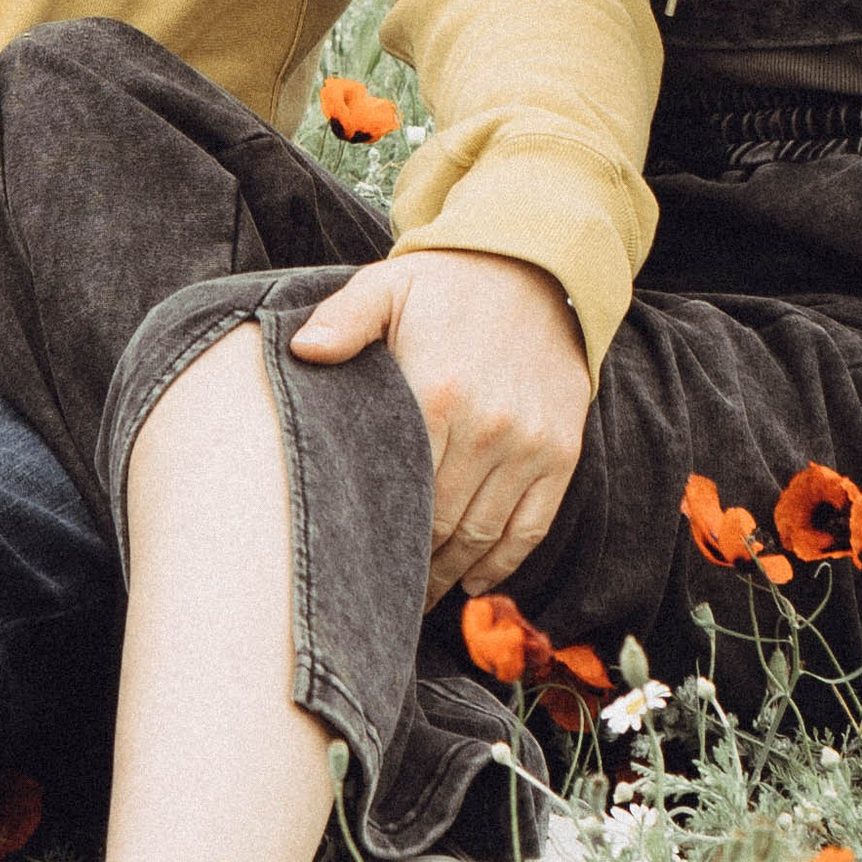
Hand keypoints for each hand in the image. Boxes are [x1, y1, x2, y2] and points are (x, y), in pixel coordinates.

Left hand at [287, 250, 591, 602]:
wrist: (535, 266)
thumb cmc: (447, 285)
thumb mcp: (388, 287)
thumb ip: (342, 320)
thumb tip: (301, 352)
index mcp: (436, 392)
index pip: (399, 488)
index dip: (376, 531)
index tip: (351, 561)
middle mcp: (487, 426)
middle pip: (440, 522)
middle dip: (409, 564)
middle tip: (379, 592)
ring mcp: (529, 443)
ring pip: (483, 534)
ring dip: (450, 573)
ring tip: (418, 595)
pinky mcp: (560, 451)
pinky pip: (531, 525)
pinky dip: (502, 563)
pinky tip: (473, 581)